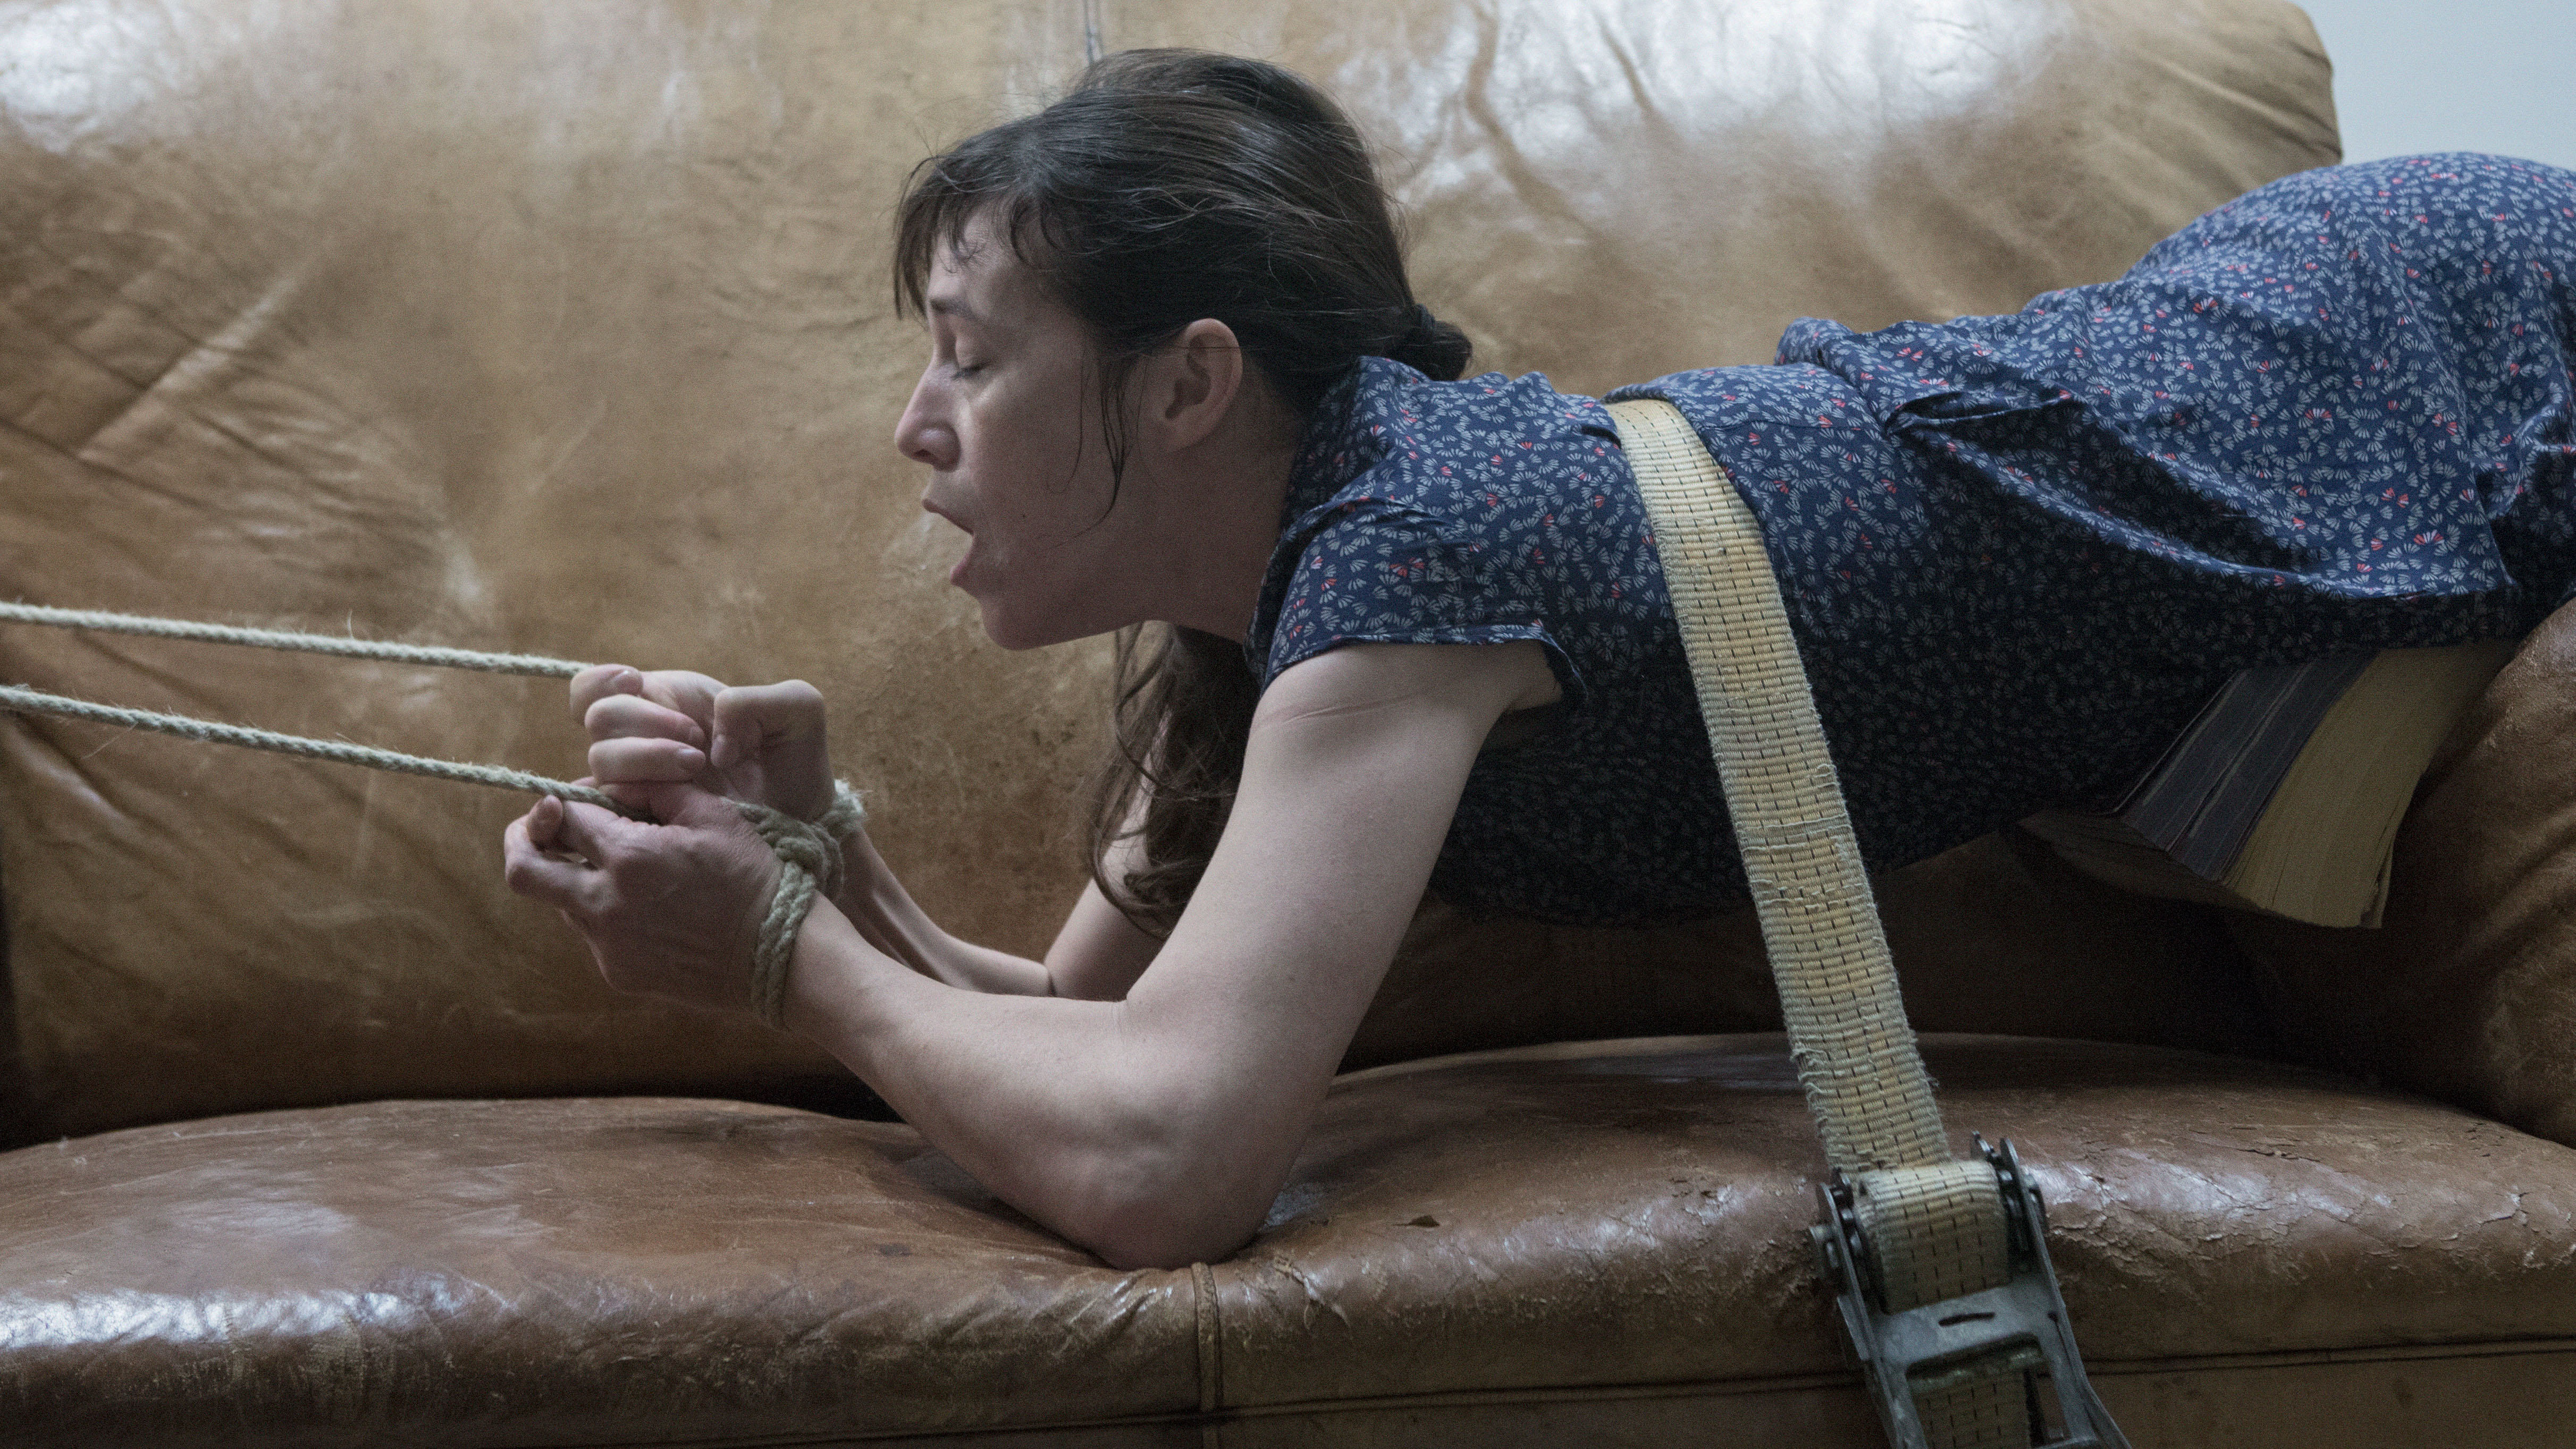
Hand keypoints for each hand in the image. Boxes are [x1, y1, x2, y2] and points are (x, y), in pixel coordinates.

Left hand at [501, 782, 787, 1015]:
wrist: (781, 957)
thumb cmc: (754, 878)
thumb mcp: (714, 814)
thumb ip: (656, 787)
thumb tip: (615, 781)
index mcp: (628, 857)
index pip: (562, 816)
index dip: (565, 798)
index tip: (582, 796)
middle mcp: (605, 905)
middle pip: (524, 870)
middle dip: (522, 840)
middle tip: (539, 827)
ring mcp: (608, 945)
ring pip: (560, 902)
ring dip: (576, 877)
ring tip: (625, 869)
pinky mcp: (619, 972)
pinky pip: (593, 933)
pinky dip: (606, 912)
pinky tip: (650, 908)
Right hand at [572, 664, 834, 820]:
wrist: (802, 821)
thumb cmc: (796, 762)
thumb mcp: (799, 713)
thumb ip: (757, 701)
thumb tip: (711, 736)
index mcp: (668, 700)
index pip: (595, 687)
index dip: (603, 681)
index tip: (638, 683)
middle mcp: (643, 738)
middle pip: (599, 719)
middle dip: (646, 724)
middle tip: (696, 741)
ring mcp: (640, 780)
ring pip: (602, 760)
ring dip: (648, 758)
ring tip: (697, 768)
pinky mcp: (644, 816)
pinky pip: (609, 806)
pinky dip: (633, 796)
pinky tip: (672, 796)